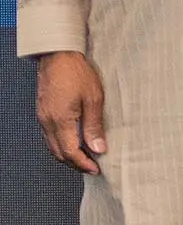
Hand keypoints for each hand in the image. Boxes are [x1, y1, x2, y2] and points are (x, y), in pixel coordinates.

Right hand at [33, 51, 105, 174]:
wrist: (58, 55)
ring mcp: (42, 117)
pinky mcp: (42, 112)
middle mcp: (47, 122)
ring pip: (52, 146)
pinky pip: (49, 136)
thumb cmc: (77, 73)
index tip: (96, 169)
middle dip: (75, 163)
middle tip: (92, 167)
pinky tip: (72, 142)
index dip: (83, 163)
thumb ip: (94, 126)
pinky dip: (60, 144)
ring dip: (67, 155)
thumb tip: (99, 148)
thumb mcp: (93, 99)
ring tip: (85, 157)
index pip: (70, 152)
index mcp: (61, 121)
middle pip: (58, 153)